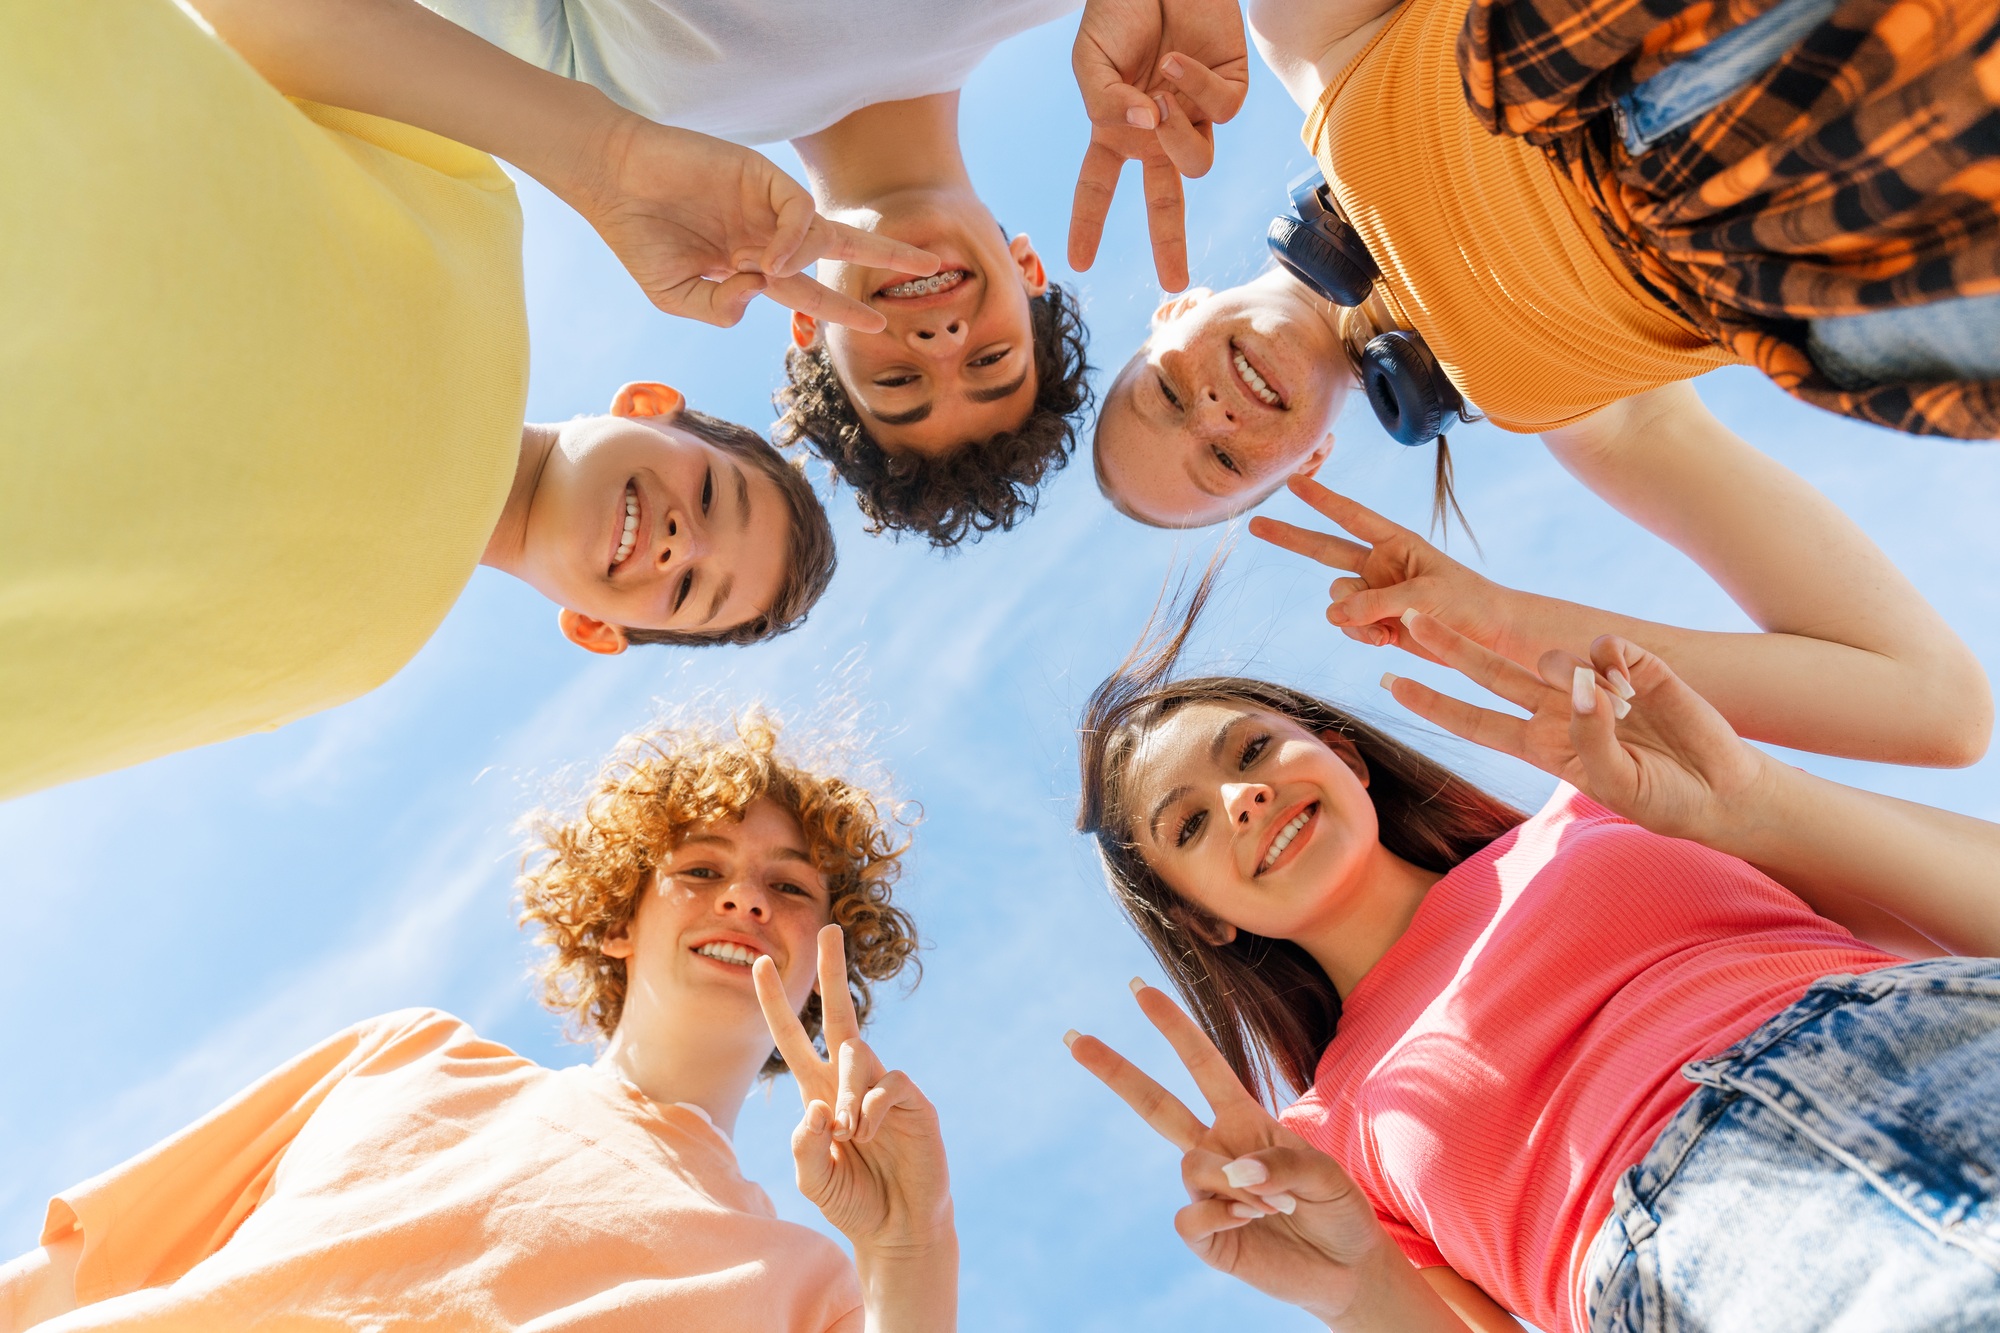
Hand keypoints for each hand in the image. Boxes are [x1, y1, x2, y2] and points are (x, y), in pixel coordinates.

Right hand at [570, 115, 938, 329]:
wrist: (612, 183)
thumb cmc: (638, 238)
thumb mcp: (675, 296)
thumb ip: (718, 309)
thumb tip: (758, 294)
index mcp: (751, 265)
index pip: (807, 288)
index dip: (840, 307)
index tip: (875, 323)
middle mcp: (767, 234)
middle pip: (839, 246)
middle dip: (886, 254)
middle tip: (933, 264)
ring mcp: (766, 205)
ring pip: (824, 229)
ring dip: (837, 254)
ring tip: (815, 267)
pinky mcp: (760, 176)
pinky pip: (797, 212)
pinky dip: (792, 241)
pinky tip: (768, 262)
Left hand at [755, 925, 952, 1254]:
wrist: (897, 1230)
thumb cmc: (853, 1203)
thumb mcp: (813, 1179)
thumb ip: (806, 1145)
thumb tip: (819, 1106)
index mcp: (820, 1093)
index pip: (794, 1039)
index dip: (776, 1004)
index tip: (761, 964)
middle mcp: (852, 1081)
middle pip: (842, 1014)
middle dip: (832, 971)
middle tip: (829, 929)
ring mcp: (884, 1088)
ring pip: (857, 1057)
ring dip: (846, 1096)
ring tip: (850, 1137)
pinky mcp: (914, 1102)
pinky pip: (888, 1084)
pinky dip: (871, 1110)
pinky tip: (869, 1135)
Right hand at [1066, 981, 1396, 1322]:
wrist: (1348, 1269)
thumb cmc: (1339, 1210)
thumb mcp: (1326, 1175)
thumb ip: (1282, 1164)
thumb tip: (1231, 1170)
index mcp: (1244, 1119)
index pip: (1202, 1065)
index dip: (1173, 1026)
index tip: (1138, 988)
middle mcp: (1217, 1149)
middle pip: (1154, 1104)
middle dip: (1114, 1070)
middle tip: (1073, 1036)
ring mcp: (1207, 1192)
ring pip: (1192, 1166)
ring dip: (1236, 1183)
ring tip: (1276, 1206)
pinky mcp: (1204, 1235)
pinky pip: (1189, 1215)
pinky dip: (1222, 1215)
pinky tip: (1250, 1224)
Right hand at [1069, 0, 1249, 289]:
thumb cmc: (1117, 11)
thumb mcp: (1090, 62)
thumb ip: (1105, 105)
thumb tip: (1145, 130)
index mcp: (1116, 128)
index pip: (1098, 187)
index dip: (1087, 225)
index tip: (1077, 262)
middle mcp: (1159, 130)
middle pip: (1165, 200)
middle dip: (1170, 242)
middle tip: (1174, 281)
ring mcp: (1196, 113)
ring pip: (1197, 163)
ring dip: (1175, 135)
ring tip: (1157, 90)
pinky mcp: (1230, 89)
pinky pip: (1219, 113)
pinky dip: (1194, 88)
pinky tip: (1175, 61)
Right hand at [1251, 477, 1526, 664]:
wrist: (1488, 637)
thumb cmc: (1467, 603)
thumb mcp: (1424, 597)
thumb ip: (1377, 602)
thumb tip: (1333, 615)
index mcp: (1396, 542)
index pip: (1351, 516)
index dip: (1321, 500)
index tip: (1294, 481)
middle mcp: (1379, 564)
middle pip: (1323, 549)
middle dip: (1290, 538)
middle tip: (1255, 524)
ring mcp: (1374, 594)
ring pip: (1337, 601)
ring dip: (1353, 617)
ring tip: (1387, 627)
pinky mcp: (1375, 621)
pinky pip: (1348, 625)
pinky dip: (1361, 635)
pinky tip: (1388, 640)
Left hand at [1385, 612, 1775, 844]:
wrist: (1721, 790)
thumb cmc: (1661, 797)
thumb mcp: (1616, 782)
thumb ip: (1592, 736)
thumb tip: (1583, 685)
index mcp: (1541, 744)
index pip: (1473, 720)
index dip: (1434, 702)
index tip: (1391, 681)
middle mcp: (1556, 709)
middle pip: (1488, 671)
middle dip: (1449, 644)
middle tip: (1410, 613)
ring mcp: (1593, 685)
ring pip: (1553, 658)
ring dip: (1572, 675)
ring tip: (1618, 708)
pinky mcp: (1636, 667)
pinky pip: (1610, 650)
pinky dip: (1618, 664)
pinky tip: (1639, 687)